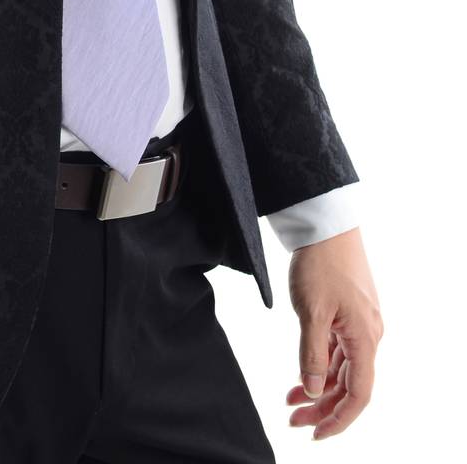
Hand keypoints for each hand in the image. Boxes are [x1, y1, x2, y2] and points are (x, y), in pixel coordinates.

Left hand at [286, 226, 382, 440]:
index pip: (358, 394)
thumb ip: (312, 354)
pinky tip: (301, 377)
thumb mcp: (311, 311)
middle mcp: (368, 335)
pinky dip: (320, 366)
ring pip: (342, 370)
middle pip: (350, 385)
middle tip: (293, 420)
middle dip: (323, 407)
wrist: (325, 224)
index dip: (340, 419)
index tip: (316, 434)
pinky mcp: (348, 314)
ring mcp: (359, 324)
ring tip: (291, 402)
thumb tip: (314, 390)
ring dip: (320, 389)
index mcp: (365, 337)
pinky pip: (338, 351)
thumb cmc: (319, 263)